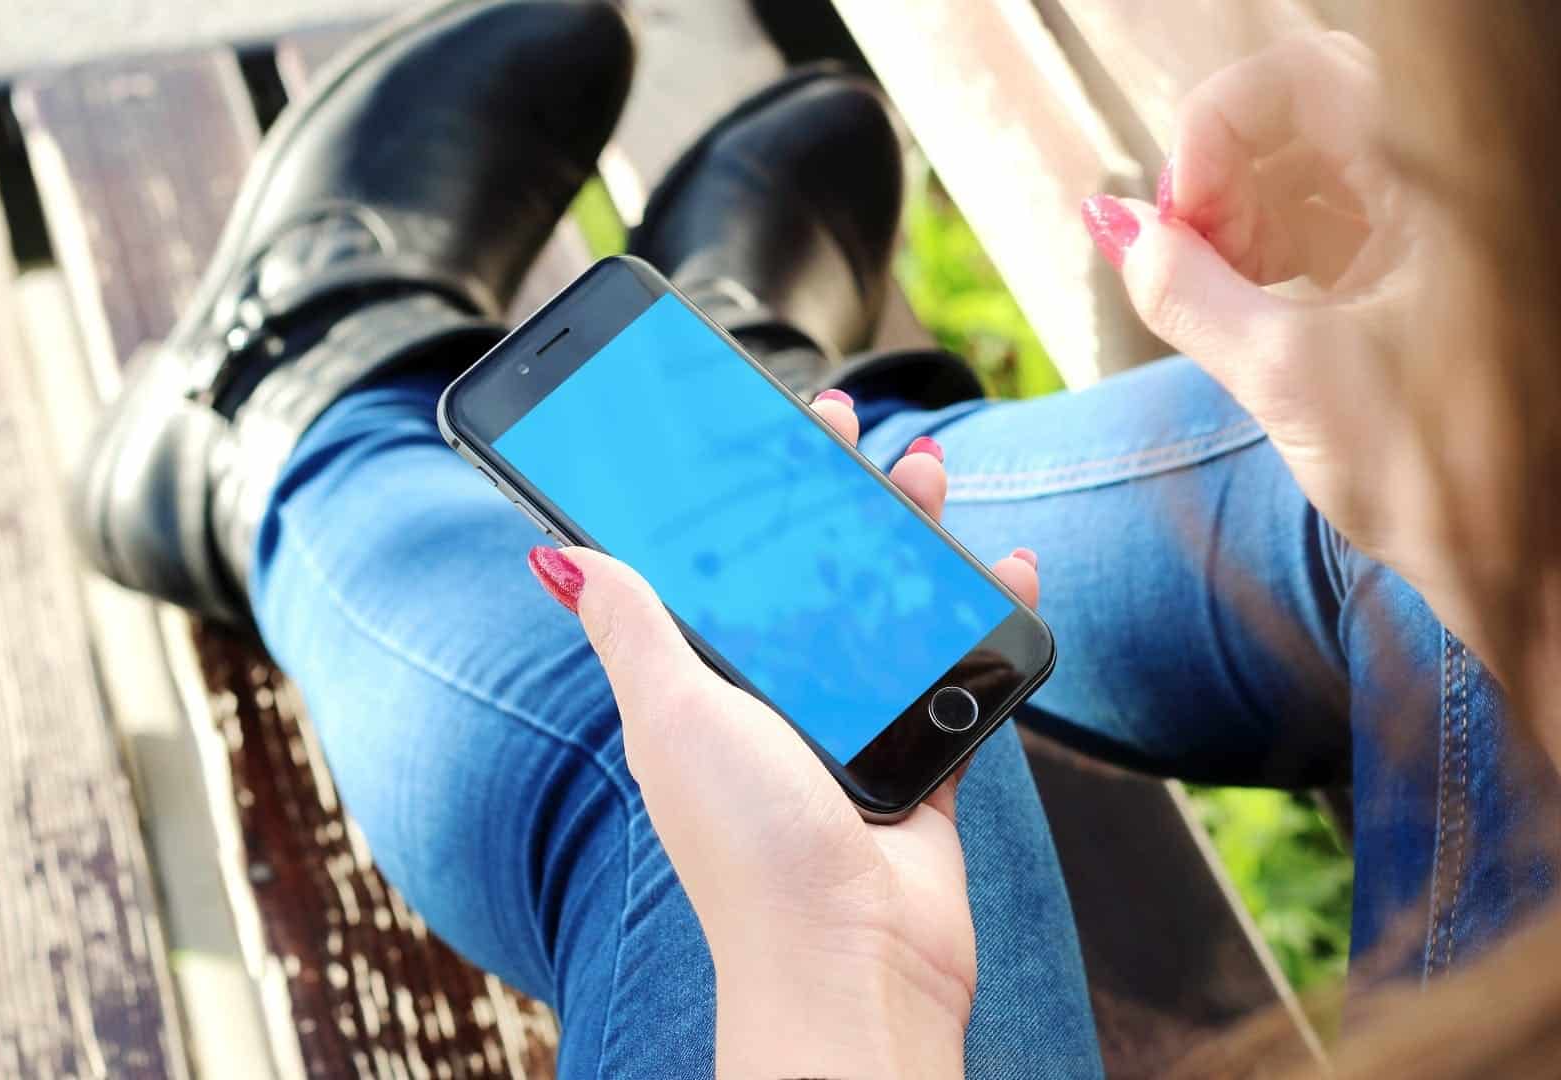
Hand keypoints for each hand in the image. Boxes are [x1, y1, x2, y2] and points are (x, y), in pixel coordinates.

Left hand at [526, 393, 1039, 1078]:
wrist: (854, 959)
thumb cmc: (750, 846)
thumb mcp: (675, 716)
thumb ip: (631, 628)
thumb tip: (557, 556)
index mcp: (708, 690)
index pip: (719, 571)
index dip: (735, 498)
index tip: (755, 431)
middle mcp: (777, 705)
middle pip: (810, 575)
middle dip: (831, 498)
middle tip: (847, 429)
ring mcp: (854, 731)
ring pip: (888, 610)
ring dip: (910, 538)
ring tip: (927, 474)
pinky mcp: (922, 761)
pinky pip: (955, 673)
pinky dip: (982, 618)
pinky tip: (1004, 570)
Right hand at [1087, 32, 1485, 651]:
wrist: (1557, 583)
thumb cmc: (1458, 486)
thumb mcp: (1291, 382)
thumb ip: (1186, 294)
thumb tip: (1110, 227)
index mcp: (1457, 179)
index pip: (1308, 78)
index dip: (1219, 129)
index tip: (1174, 216)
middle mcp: (1461, 186)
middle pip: (1307, 119)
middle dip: (1222, 178)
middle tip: (1182, 259)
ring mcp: (1449, 233)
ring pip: (1316, 176)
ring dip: (1240, 222)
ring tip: (1209, 298)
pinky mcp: (1434, 282)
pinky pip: (1338, 231)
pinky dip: (1276, 258)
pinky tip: (1244, 313)